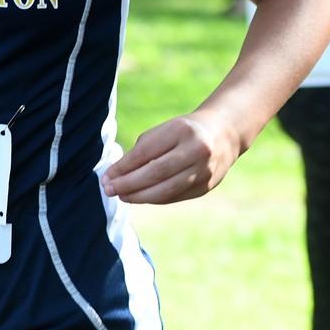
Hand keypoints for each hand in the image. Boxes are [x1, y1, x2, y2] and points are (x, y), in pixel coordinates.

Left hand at [101, 113, 239, 204]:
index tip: (106, 176)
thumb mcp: (163, 131)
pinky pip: (175, 196)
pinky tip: (140, 197)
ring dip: (139, 196)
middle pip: (156, 173)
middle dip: (128, 184)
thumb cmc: (183, 131)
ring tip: (122, 196)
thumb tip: (116, 176)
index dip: (123, 167)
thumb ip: (142, 151)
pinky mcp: (206, 186)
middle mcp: (197, 150)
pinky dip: (155, 198)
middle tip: (108, 189)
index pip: (146, 152)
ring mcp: (205, 170)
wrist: (223, 133)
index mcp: (182, 130)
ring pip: (166, 190)